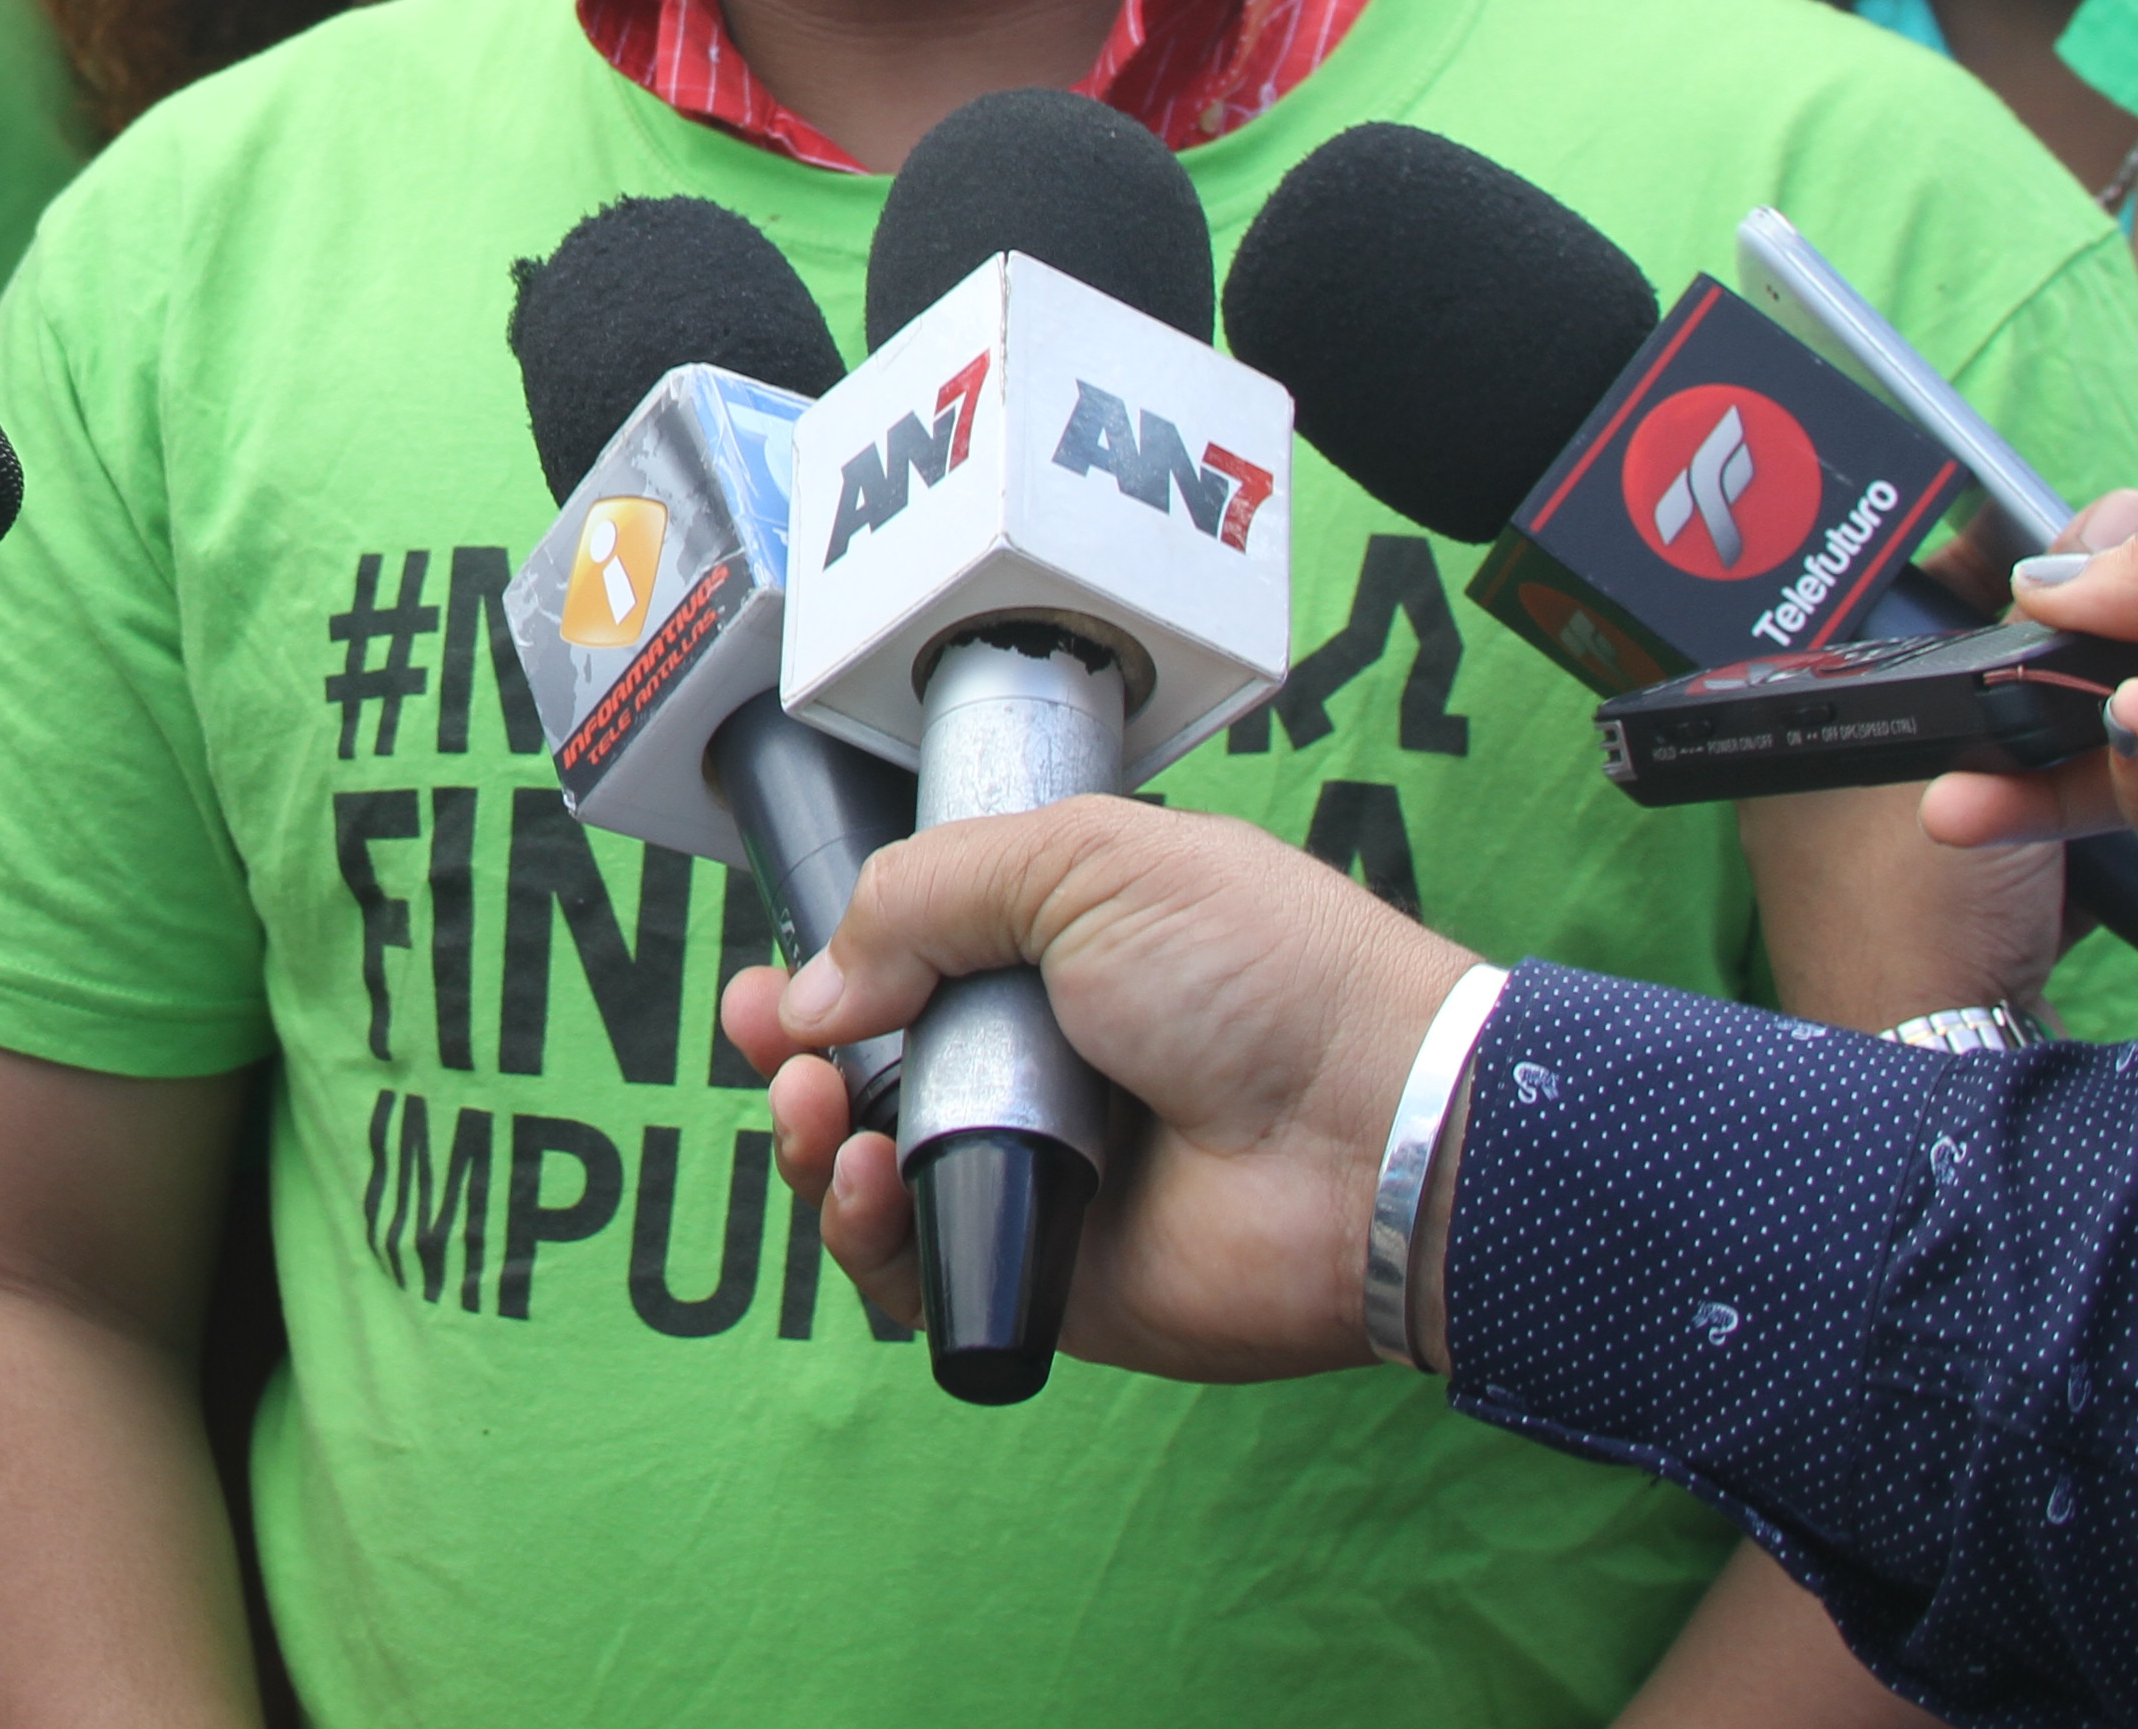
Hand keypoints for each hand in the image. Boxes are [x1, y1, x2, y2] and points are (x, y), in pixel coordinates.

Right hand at [725, 798, 1472, 1382]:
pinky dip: (868, 1232)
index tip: (775, 985)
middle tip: (771, 1040)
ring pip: (871, 1176)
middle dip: (795, 1059)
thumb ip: (925, 896)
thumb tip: (818, 990)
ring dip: (816, 1140)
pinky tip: (871, 1181)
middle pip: (865, 1076)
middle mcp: (1038, 1068)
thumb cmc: (1265, 976)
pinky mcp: (1045, 1276)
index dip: (826, 976)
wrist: (1367, 1126)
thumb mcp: (1084, 861)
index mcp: (1053, 958)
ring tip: (823, 1112)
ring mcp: (1040, 1174)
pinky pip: (918, 1269)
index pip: (901, 970)